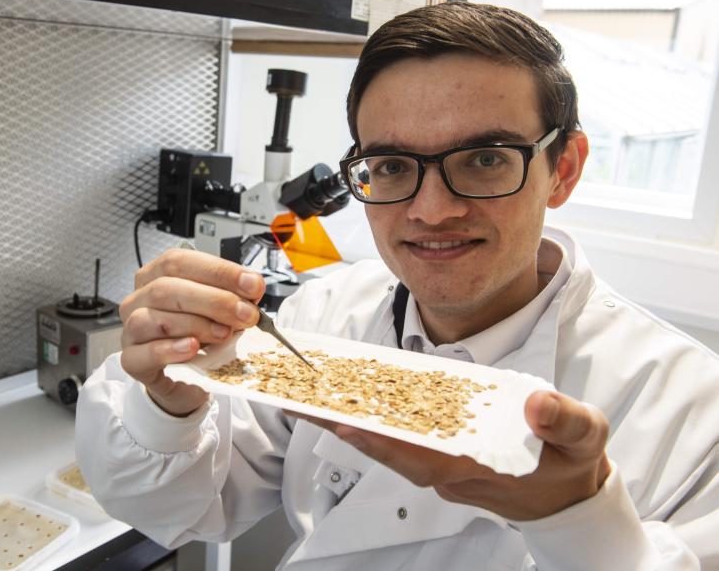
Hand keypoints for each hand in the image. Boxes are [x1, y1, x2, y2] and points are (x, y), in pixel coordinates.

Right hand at [119, 248, 264, 416]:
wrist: (185, 378)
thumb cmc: (198, 337)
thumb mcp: (218, 312)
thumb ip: (231, 297)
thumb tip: (252, 288)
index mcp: (157, 276)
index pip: (180, 261)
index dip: (218, 271)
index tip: (252, 285)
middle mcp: (139, 299)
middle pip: (167, 288)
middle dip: (213, 300)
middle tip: (246, 314)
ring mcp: (131, 331)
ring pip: (153, 318)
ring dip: (196, 324)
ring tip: (225, 333)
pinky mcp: (132, 361)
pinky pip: (144, 353)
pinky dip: (171, 348)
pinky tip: (192, 347)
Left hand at [290, 390, 610, 520]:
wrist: (571, 494)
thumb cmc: (573, 463)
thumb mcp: (585, 437)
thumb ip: (565, 420)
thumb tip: (537, 403)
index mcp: (481, 467)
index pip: (422, 458)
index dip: (383, 443)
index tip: (346, 423)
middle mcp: (453, 472)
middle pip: (391, 450)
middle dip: (347, 426)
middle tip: (303, 400)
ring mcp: (445, 467)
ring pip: (392, 445)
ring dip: (354, 422)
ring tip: (315, 395)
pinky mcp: (443, 457)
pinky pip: (403, 439)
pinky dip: (377, 422)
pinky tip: (357, 399)